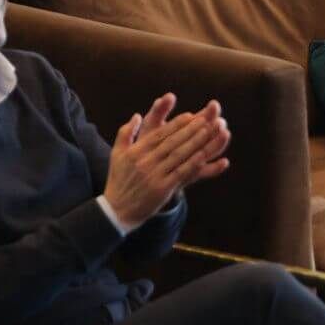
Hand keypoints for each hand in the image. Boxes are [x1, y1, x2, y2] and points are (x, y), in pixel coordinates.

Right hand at [103, 93, 230, 228]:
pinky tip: (203, 155)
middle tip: (205, 119)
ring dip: (195, 142)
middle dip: (189, 130)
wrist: (117, 209)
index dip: (176, 124)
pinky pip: (180, 173)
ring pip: (178, 155)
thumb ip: (125, 133)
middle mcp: (146, 161)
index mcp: (136, 151)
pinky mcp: (162, 189)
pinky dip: (192, 163)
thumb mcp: (117, 153)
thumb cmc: (119, 179)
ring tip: (208, 132)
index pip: (159, 134)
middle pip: (172, 142)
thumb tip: (137, 115)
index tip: (190, 116)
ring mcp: (154, 175)